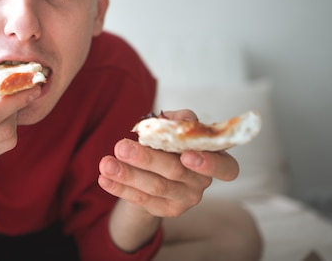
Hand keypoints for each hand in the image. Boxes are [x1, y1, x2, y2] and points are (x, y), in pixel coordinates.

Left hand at [97, 109, 239, 251]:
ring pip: (155, 187)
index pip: (227, 168)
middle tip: (120, 147)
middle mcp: (202, 182)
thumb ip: (177, 121)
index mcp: (214, 158)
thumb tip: (180, 120)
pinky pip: (141, 199)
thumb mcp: (174, 127)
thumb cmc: (169, 142)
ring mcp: (185, 199)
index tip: (186, 154)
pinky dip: (121, 188)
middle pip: (177, 171)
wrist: (155, 169)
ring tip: (106, 163)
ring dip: (128, 174)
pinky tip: (105, 179)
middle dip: (147, 158)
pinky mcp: (165, 210)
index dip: (209, 163)